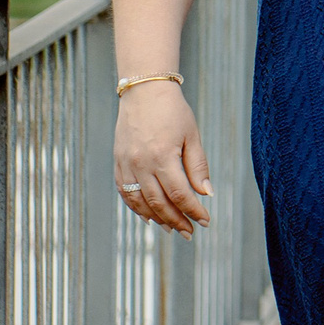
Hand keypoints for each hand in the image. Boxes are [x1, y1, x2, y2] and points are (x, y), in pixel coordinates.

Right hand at [115, 81, 211, 235]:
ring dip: (157, 218)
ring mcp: (126, 165)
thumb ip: (198, 166)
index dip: (193, 211)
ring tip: (172, 228)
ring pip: (140, 202)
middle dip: (176, 220)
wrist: (144, 92)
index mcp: (162, 156)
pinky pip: (125, 193)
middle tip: (189, 232)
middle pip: (159, 203)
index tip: (205, 221)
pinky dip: (136, 208)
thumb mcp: (192, 136)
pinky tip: (148, 216)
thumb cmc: (173, 112)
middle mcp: (141, 164)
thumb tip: (205, 194)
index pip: (180, 194)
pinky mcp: (118, 163)